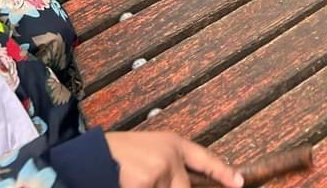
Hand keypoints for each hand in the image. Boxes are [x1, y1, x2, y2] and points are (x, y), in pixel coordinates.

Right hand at [105, 131, 242, 187]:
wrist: (88, 155)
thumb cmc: (114, 156)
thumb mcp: (147, 154)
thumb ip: (169, 168)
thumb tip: (184, 183)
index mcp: (172, 144)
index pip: (204, 159)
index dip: (222, 172)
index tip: (238, 183)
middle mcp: (171, 156)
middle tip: (147, 180)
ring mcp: (161, 170)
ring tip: (134, 180)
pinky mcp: (147, 184)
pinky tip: (129, 185)